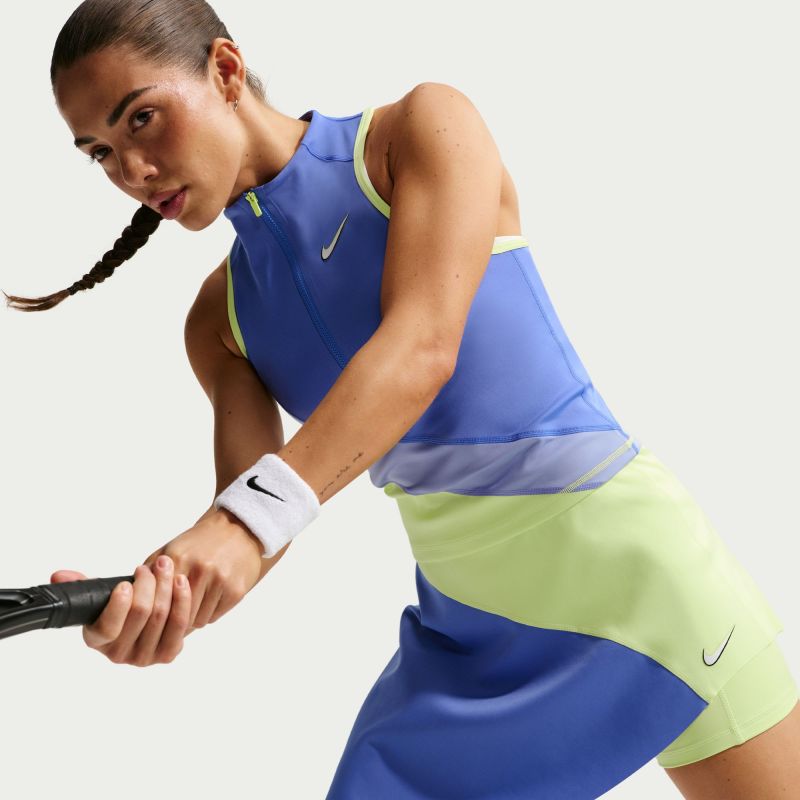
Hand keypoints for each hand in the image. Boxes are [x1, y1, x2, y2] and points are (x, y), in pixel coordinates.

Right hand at [49, 558, 190, 666]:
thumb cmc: (123, 604)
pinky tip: (181, 581)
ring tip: (167, 566)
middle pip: (141, 613)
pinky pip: (180, 624)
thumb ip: (84, 585)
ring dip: (167, 585)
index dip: (119, 605)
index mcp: (96, 640)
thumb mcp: (102, 595)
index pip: (107, 628)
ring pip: (161, 615)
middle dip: (150, 583)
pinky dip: (182, 599)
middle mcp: (118, 654)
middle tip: (155, 564)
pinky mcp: (168, 654)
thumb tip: (59, 575)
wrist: (148, 618)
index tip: (126, 584)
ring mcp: (144, 657)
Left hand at [140, 507, 284, 632]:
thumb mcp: (173, 548)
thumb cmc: (202, 541)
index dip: (153, 611)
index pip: (158, 598)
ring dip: (191, 617)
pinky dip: (208, 613)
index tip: (150, 617)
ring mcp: (221, 581)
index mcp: (180, 558)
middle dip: (171, 618)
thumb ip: (151, 570)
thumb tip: (131, 597)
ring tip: (193, 603)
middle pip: (177, 613)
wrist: (239, 528)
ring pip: (196, 620)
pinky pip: (214, 616)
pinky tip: (209, 599)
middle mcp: (200, 569)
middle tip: (168, 619)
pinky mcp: (236, 591)